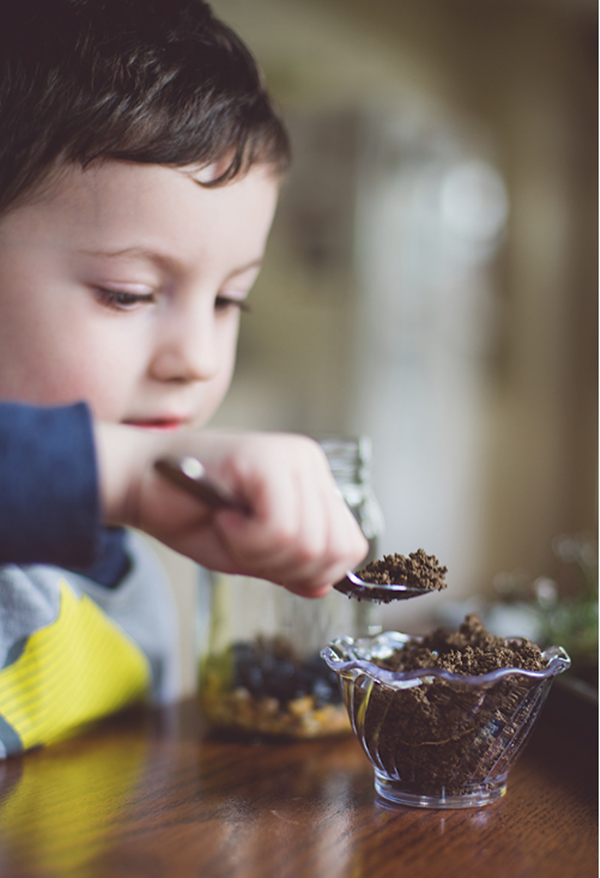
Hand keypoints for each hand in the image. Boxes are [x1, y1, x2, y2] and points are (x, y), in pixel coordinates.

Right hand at [95, 424, 368, 596]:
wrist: (139, 484)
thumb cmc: (191, 515)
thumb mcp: (253, 552)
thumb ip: (292, 566)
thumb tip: (324, 585)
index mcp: (314, 486)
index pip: (349, 548)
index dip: (309, 572)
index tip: (264, 557)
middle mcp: (311, 464)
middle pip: (333, 550)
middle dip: (282, 565)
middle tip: (241, 541)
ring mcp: (292, 457)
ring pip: (307, 542)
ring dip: (257, 551)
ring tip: (229, 525)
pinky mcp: (267, 458)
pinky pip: (279, 527)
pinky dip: (245, 538)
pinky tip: (223, 515)